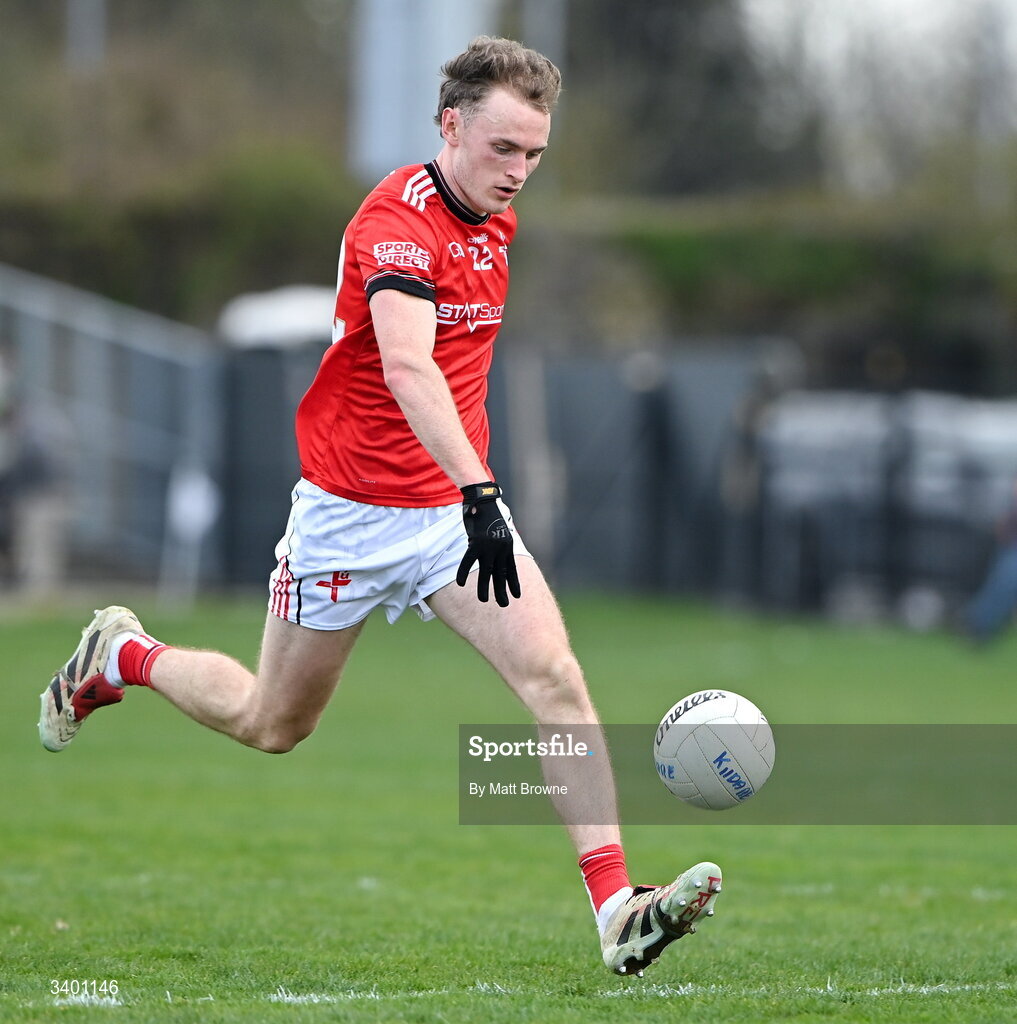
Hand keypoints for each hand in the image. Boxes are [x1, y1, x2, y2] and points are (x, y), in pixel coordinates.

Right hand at [456, 482, 520, 606]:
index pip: (512, 569)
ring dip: (484, 587)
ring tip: (483, 600)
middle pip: (500, 574)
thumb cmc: (489, 513)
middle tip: (504, 605)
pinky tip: (460, 583)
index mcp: (507, 546)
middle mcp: (500, 548)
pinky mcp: (476, 542)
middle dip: (502, 591)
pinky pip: (468, 560)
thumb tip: (497, 551)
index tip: (516, 596)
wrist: (483, 499)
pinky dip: (463, 571)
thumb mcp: (499, 529)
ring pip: (486, 571)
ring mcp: (488, 546)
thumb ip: (499, 542)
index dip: (514, 583)